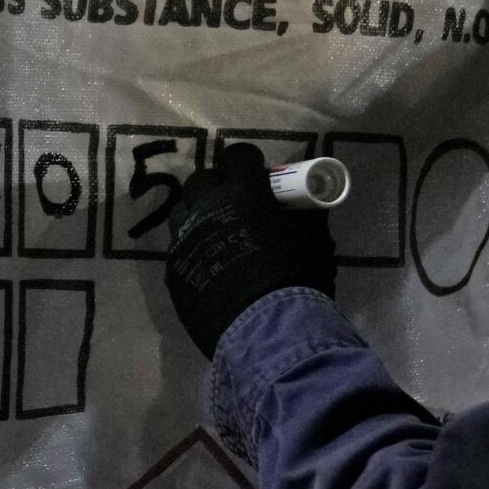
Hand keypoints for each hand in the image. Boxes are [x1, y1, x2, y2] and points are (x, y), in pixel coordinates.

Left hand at [161, 142, 337, 357]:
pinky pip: (179, 250)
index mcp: (243, 192)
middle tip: (237, 206)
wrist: (266, 332)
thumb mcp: (315, 242)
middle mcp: (207, 208)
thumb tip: (308, 208)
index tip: (260, 178)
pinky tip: (212, 270)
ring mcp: (184, 239)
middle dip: (218, 187)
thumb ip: (306, 218)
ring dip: (199, 217)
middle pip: (202, 180)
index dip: (249, 164)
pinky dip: (194, 252)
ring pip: (183, 213)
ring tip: (218, 237)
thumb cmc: (296, 279)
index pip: (237, 156)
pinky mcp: (173, 270)